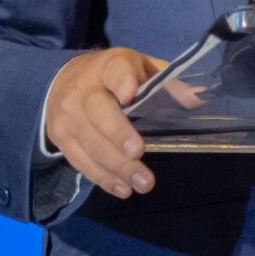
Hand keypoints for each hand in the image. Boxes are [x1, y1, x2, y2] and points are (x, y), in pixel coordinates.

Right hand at [44, 47, 169, 199]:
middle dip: (118, 134)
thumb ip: (165, 82)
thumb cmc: (112, 77)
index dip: (122, 81)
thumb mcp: (138, 68)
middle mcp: (83, 90)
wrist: (61, 81)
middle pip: (98, 113)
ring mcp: (68, 116)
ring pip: (91, 143)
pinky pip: (81, 161)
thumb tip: (193, 100)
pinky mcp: (60, 138)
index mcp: (107, 66)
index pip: (114, 70)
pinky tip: (122, 189)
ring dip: (116, 167)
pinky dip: (102, 177)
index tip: (130, 94)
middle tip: (139, 154)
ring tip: (141, 184)